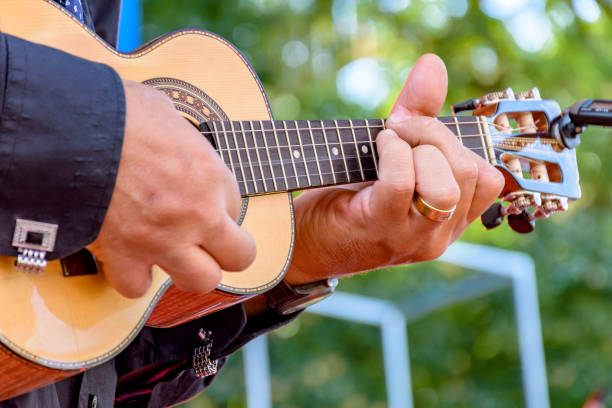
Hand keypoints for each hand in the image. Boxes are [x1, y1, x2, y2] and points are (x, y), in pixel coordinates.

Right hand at [87, 80, 255, 297]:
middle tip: (205, 242)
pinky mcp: (124, 256)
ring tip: (170, 254)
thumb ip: (178, 135)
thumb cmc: (113, 111)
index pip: (235, 206)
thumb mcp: (162, 110)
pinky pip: (137, 287)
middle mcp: (197, 213)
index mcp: (210, 173)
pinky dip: (131, 276)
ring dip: (188, 270)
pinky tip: (125, 259)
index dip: (216, 205)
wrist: (67, 130)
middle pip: (240, 256)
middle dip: (225, 251)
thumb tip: (171, 137)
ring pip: (202, 281)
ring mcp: (164, 239)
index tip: (198, 200)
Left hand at [286, 54, 503, 283]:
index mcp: (450, 221)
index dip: (459, 145)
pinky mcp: (381, 229)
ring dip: (417, 148)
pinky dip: (392, 153)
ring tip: (388, 142)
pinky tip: (379, 146)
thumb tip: (432, 63)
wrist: (304, 239)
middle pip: (471, 175)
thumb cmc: (349, 196)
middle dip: (436, 137)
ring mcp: (413, 239)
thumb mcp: (392, 156)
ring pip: (446, 185)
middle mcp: (440, 235)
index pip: (488, 180)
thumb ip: (418, 114)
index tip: (418, 132)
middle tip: (400, 130)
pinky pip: (403, 183)